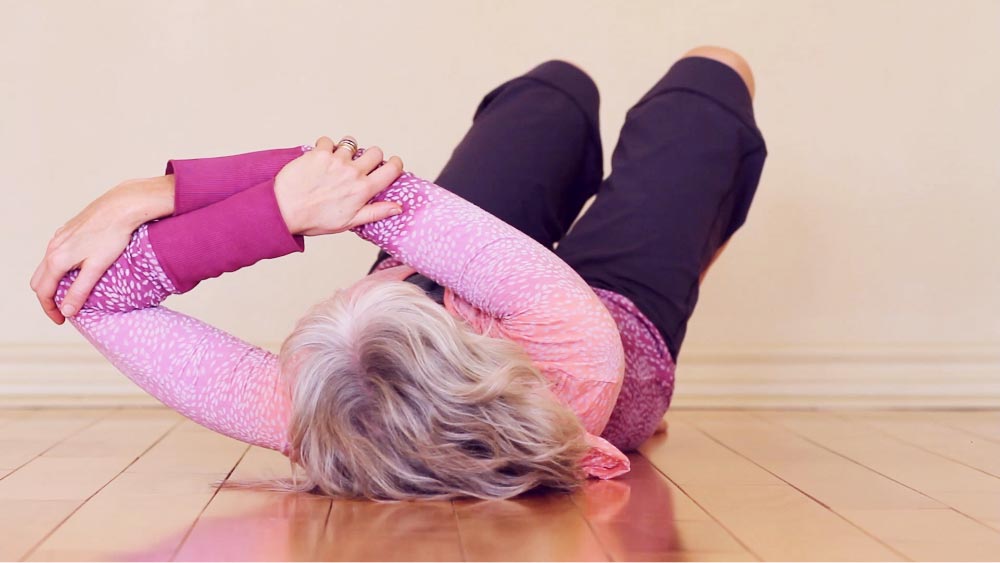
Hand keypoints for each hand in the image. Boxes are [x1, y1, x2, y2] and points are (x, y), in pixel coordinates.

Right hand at [29, 178, 172, 323]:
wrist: (121, 206)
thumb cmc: (112, 236)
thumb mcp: (97, 268)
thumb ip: (80, 291)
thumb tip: (67, 311)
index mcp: (57, 259)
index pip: (44, 292)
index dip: (50, 310)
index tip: (62, 321)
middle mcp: (53, 247)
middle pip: (39, 280)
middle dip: (48, 298)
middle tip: (64, 310)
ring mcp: (59, 237)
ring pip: (46, 265)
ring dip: (52, 282)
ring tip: (69, 292)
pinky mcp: (68, 230)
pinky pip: (55, 252)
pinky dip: (59, 267)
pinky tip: (76, 269)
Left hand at [274, 135, 403, 235]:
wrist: (284, 211)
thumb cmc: (314, 219)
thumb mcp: (349, 222)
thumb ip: (376, 212)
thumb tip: (398, 207)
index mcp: (363, 190)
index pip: (392, 169)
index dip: (395, 164)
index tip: (391, 164)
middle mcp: (353, 172)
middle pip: (375, 152)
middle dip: (372, 157)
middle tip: (360, 165)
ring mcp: (336, 160)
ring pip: (351, 144)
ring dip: (346, 151)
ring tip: (335, 163)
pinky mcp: (319, 152)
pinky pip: (329, 141)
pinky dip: (326, 147)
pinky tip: (320, 160)